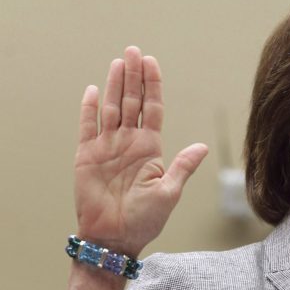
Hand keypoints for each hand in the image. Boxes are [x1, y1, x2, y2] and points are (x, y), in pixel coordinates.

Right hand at [74, 46, 207, 255]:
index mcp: (150, 149)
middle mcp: (129, 143)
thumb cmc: (144, 220)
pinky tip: (96, 90)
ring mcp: (107, 147)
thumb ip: (182, 166)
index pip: (152, 109)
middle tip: (134, 50)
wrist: (115, 238)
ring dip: (115, 85)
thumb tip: (203, 146)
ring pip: (112, 108)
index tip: (152, 63)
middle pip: (132, 102)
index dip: (152, 86)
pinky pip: (88, 127)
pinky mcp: (87, 156)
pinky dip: (91, 109)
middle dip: (134, 76)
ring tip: (119, 61)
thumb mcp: (169, 192)